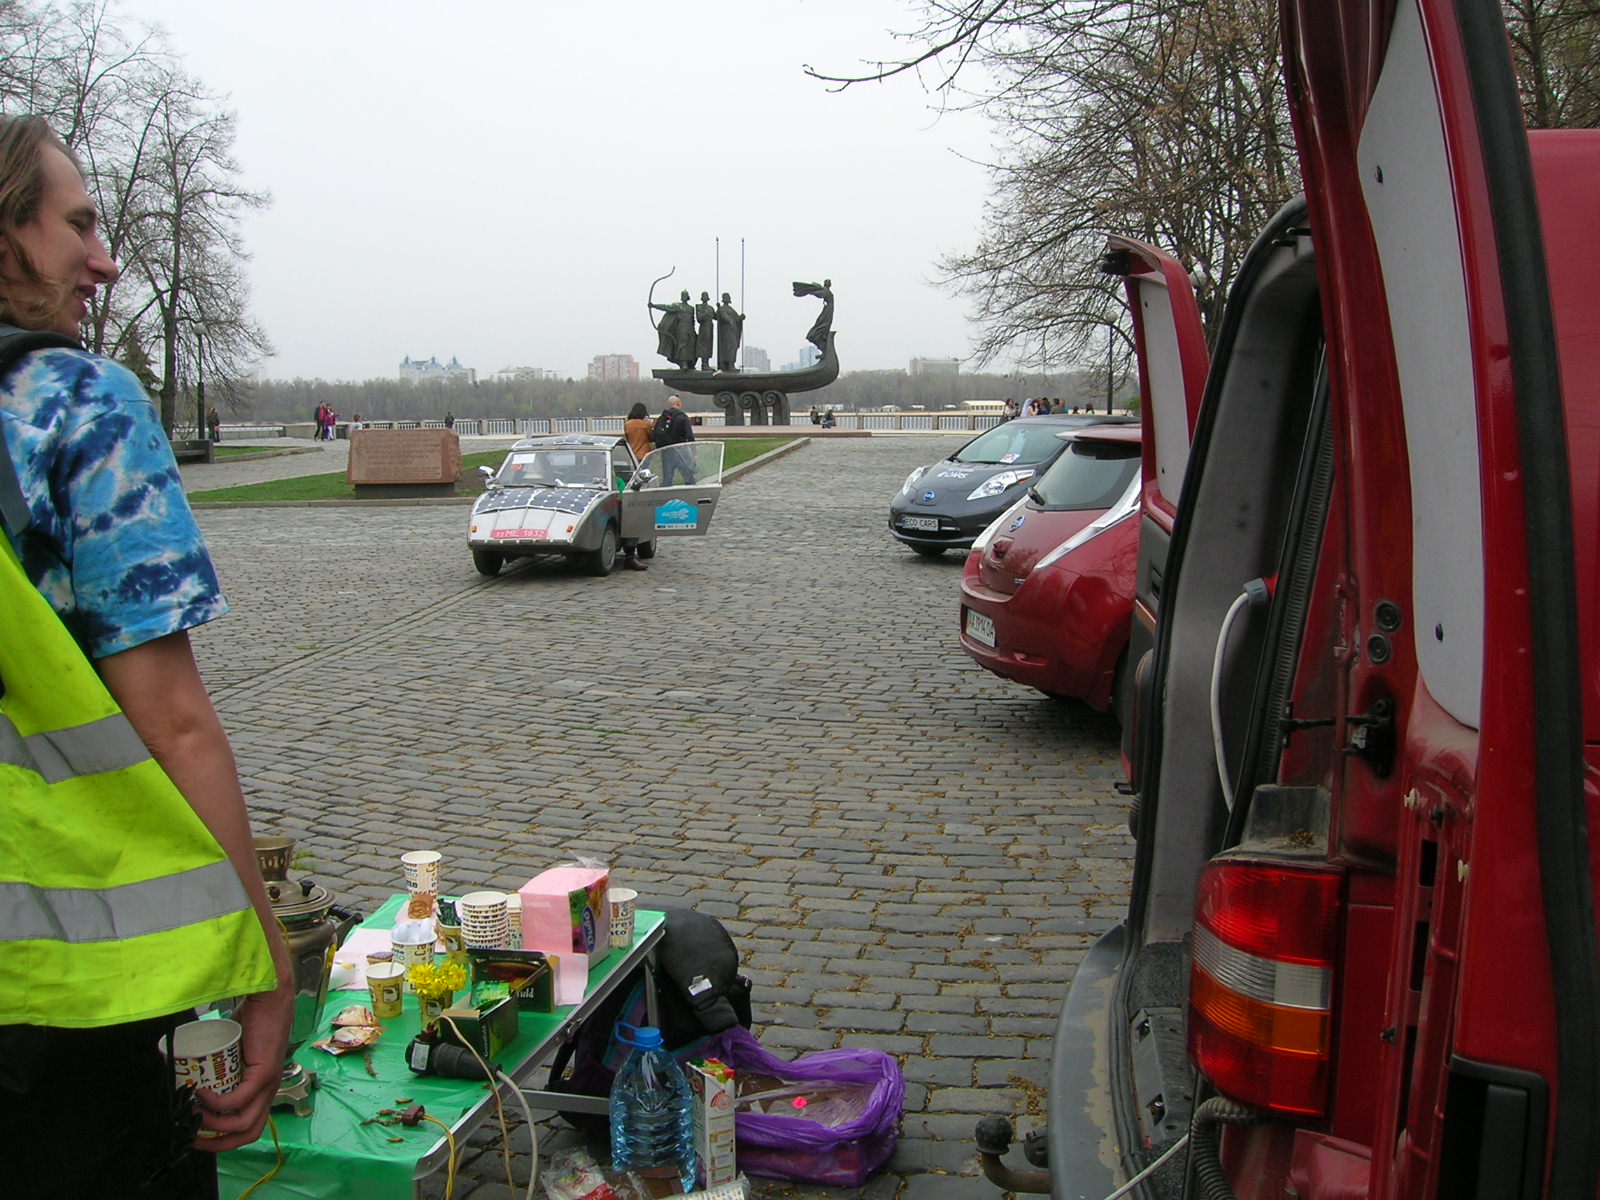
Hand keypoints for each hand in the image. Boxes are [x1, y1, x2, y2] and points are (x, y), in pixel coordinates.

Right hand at [192, 983, 294, 1151]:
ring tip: (193, 1112)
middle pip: (248, 1133)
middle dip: (217, 1142)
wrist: (269, 996)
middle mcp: (270, 1090)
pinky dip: (217, 1103)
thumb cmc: (251, 1019)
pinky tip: (201, 1094)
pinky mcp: (265, 1071)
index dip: (225, 1139)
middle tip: (192, 1135)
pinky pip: (239, 1099)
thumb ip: (221, 1064)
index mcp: (264, 1089)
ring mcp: (269, 1082)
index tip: (197, 1135)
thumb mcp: (234, 1052)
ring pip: (243, 1122)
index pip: (249, 1127)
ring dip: (214, 1123)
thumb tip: (191, 1073)